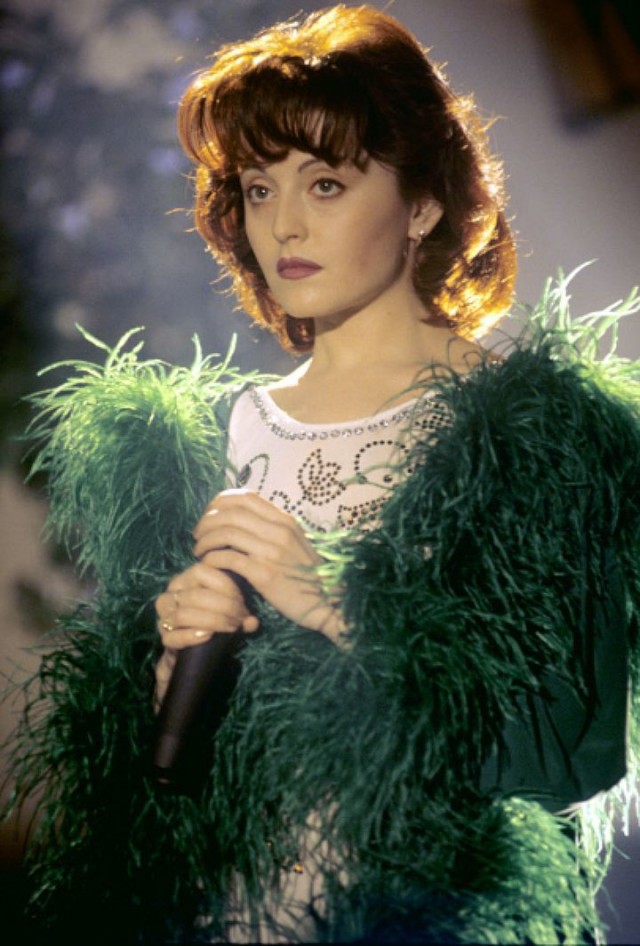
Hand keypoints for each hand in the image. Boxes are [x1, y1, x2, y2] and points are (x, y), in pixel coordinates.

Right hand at [154, 561, 258, 705]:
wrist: (191, 651)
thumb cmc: (214, 622)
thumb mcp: (228, 611)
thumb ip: (241, 613)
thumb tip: (253, 621)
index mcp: (185, 580)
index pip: (201, 571)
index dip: (226, 585)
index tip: (242, 601)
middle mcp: (170, 595)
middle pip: (195, 595)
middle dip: (224, 606)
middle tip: (240, 618)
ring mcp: (164, 617)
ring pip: (183, 615)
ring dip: (213, 621)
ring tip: (232, 627)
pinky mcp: (164, 639)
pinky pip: (174, 637)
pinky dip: (193, 636)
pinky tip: (209, 636)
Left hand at [192, 489, 346, 641]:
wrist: (330, 603)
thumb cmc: (309, 575)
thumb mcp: (296, 542)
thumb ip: (273, 529)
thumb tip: (245, 519)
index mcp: (285, 520)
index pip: (245, 496)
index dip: (220, 501)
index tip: (209, 514)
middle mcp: (279, 531)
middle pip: (230, 512)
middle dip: (206, 521)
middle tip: (198, 534)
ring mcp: (272, 552)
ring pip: (226, 532)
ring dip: (205, 540)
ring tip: (199, 551)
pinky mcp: (265, 575)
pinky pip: (229, 558)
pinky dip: (212, 559)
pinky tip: (208, 564)